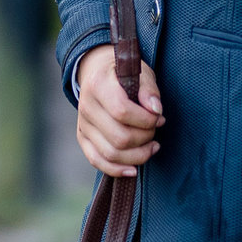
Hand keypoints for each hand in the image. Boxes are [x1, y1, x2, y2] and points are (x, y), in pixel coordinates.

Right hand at [74, 46, 163, 177]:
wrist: (97, 72)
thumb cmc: (123, 73)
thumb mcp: (140, 72)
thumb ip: (149, 90)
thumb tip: (155, 111)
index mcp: (97, 84)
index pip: (122, 111)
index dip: (145, 120)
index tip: (159, 117)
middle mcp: (86, 106)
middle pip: (119, 137)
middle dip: (145, 138)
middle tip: (155, 129)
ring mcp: (82, 124)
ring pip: (111, 153)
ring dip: (137, 155)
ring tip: (151, 146)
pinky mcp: (82, 137)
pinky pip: (97, 161)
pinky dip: (117, 169)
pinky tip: (134, 168)